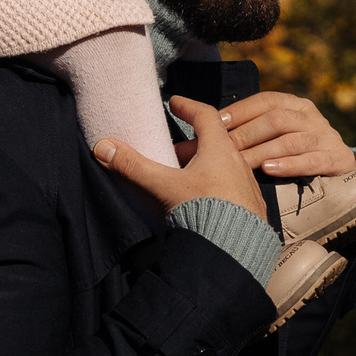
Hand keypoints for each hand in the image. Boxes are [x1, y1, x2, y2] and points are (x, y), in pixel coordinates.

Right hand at [94, 96, 266, 218]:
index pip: (205, 116)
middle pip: (213, 144)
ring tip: (183, 181)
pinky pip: (232, 189)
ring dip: (203, 168)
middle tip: (171, 153)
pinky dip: (215, 188)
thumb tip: (104, 147)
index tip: (175, 103)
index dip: (188, 107)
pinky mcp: (251, 209)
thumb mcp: (164, 186)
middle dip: (190, 146)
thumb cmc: (205, 212)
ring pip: (223, 167)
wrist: (236, 252)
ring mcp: (247, 187)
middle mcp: (238, 164)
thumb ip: (133, 167)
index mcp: (220, 150)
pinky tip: (204, 203)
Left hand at [216, 91, 355, 178]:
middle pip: (277, 119)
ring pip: (291, 140)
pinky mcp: (339, 158)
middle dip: (247, 134)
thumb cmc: (295, 154)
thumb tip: (199, 140)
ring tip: (241, 163)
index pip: (266, 101)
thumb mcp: (275, 137)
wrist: (340, 173)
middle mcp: (312, 117)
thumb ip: (246, 134)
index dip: (241, 110)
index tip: (217, 122)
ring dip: (263, 151)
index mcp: (295, 105)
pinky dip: (289, 165)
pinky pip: (312, 161)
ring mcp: (327, 137)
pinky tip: (269, 170)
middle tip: (223, 150)